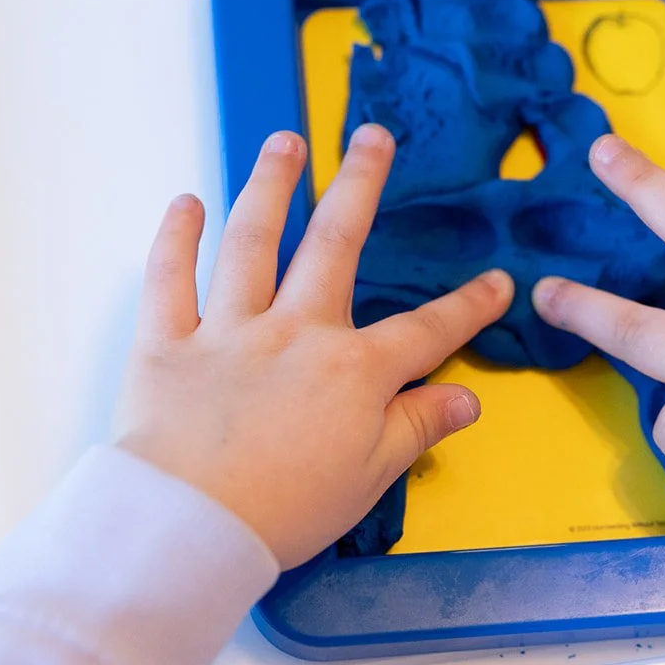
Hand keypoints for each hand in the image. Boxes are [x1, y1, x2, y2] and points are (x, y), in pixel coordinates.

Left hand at [113, 125, 513, 567]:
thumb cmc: (284, 512)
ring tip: (284, 141)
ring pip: (252, 243)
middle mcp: (296, 333)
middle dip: (359, 186)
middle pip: (335, 245)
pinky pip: (170, 279)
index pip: (426, 333)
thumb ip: (416, 428)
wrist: (189, 527)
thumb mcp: (368, 478)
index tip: (498, 281)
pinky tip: (186, 202)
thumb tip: (466, 398)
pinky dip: (175, 238)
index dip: (468, 307)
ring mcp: (229, 331)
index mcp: (353, 372)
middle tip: (372, 137)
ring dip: (271, 186)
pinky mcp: (167, 343)